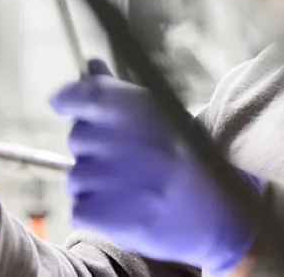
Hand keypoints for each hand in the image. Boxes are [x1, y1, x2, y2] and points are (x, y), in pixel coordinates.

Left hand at [51, 60, 263, 275]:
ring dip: (95, 184)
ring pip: (77, 176)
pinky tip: (126, 209)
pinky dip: (96, 212)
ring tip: (132, 189)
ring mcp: (117, 180)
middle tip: (127, 162)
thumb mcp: (164, 119)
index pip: (87, 94)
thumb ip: (119, 93)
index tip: (63, 103)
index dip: (69, 98)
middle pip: (77, 137)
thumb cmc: (188, 163)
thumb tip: (90, 66)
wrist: (219, 217)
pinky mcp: (109, 215)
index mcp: (144, 111)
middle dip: (93, 149)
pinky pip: (79, 208)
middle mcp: (128, 140)